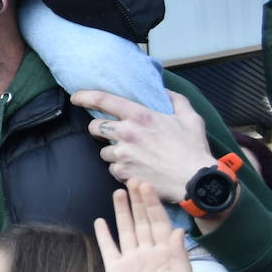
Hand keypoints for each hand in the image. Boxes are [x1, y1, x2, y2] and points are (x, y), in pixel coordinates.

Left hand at [70, 90, 213, 202]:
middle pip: (94, 127)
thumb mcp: (189, 118)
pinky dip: (121, 169)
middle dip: (99, 130)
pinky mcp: (122, 172)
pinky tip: (136, 169)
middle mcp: (126, 133)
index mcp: (140, 116)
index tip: (75, 97)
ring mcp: (122, 154)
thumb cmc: (193, 148)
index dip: (84, 96)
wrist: (195, 181)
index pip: (103, 100)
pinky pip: (112, 169)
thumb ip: (175, 101)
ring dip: (113, 152)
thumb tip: (165, 91)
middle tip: (112, 134)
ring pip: (103, 151)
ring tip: (133, 156)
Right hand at [94, 179, 194, 271]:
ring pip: (126, 230)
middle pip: (142, 222)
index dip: (153, 204)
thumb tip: (179, 230)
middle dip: (138, 202)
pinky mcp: (116, 270)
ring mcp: (132, 260)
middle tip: (132, 181)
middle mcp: (148, 252)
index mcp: (166, 252)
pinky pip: (109, 249)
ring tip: (118, 193)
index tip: (146, 187)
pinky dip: (104, 235)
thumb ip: (179, 253)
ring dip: (122, 212)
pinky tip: (100, 221)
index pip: (159, 222)